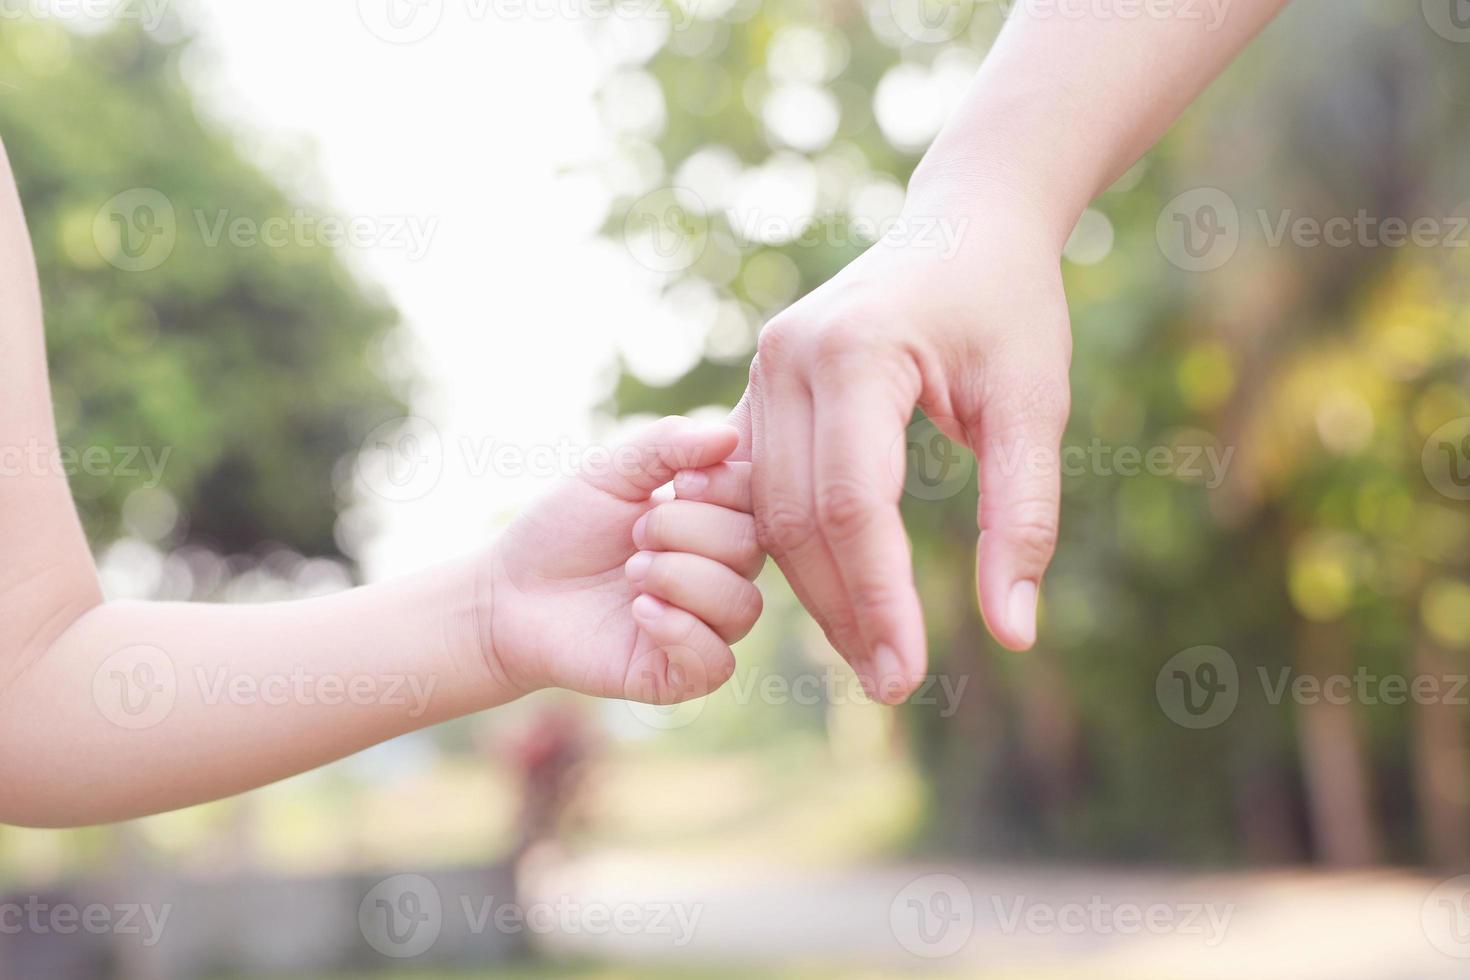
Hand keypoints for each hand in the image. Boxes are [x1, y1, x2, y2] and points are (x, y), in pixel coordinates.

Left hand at [484, 416, 764, 703]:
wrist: (511, 592)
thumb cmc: (564, 527)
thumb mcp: (611, 469)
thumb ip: (667, 443)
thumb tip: (729, 434)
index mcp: (716, 522)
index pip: (761, 501)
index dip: (725, 487)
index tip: (677, 484)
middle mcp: (722, 574)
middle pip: (751, 550)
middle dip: (687, 531)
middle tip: (635, 536)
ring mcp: (706, 626)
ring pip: (743, 606)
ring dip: (681, 578)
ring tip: (632, 573)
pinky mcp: (680, 674)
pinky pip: (717, 660)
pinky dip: (681, 631)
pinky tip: (638, 612)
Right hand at [731, 180, 1072, 702]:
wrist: (964, 221)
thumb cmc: (1010, 306)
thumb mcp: (1034, 405)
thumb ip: (1022, 518)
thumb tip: (1013, 632)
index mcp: (856, 351)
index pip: (852, 504)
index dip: (879, 598)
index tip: (909, 674)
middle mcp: (787, 359)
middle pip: (796, 520)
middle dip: (843, 612)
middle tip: (892, 685)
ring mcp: (762, 370)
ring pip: (770, 514)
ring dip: (818, 592)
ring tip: (872, 656)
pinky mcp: (759, 388)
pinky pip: (766, 489)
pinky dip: (801, 550)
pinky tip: (841, 600)